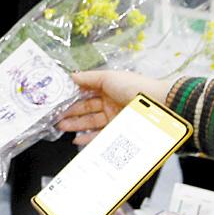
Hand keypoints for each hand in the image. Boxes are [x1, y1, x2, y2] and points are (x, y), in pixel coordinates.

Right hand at [57, 70, 173, 145]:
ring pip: (90, 122)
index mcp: (108, 86)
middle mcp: (110, 101)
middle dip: (70, 112)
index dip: (72, 96)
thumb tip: (71, 76)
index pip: (86, 91)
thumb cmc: (134, 87)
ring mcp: (114, 117)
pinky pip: (99, 135)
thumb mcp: (108, 77)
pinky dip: (87, 138)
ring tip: (61, 127)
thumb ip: (88, 78)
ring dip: (75, 124)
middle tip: (56, 117)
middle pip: (86, 108)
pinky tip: (77, 138)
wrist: (157, 105)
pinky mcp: (118, 130)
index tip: (58, 101)